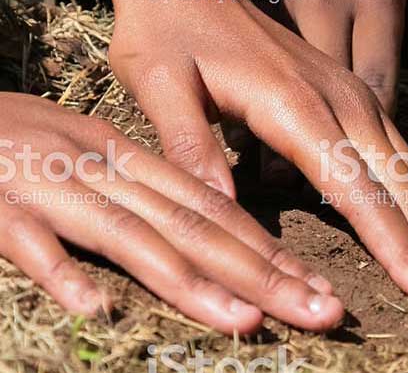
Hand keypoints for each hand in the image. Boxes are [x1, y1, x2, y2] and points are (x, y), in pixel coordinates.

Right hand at [0, 93, 345, 332]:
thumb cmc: (22, 140)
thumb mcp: (93, 157)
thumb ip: (147, 197)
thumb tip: (207, 237)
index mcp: (132, 161)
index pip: (217, 210)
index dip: (272, 253)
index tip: (322, 290)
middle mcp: (105, 172)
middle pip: (195, 228)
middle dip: (264, 276)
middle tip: (324, 314)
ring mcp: (51, 189)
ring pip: (131, 238)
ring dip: (191, 283)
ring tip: (248, 322)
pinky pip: (29, 242)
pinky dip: (62, 272)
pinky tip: (96, 309)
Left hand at [105, 0, 407, 320]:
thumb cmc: (169, 27)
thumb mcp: (157, 81)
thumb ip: (191, 144)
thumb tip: (222, 212)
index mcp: (297, 105)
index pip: (359, 192)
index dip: (399, 251)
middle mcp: (341, 102)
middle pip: (406, 190)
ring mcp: (353, 98)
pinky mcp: (352, 99)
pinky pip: (400, 158)